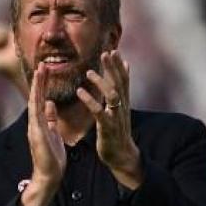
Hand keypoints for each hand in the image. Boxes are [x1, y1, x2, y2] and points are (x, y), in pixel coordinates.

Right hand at [21, 62, 65, 205]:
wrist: (48, 175)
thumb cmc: (52, 157)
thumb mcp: (53, 133)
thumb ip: (50, 118)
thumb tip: (50, 103)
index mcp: (40, 122)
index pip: (40, 98)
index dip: (42, 83)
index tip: (45, 68)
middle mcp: (35, 123)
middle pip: (36, 97)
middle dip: (39, 81)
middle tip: (42, 63)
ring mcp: (34, 128)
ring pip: (35, 103)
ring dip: (37, 88)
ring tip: (40, 72)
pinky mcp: (37, 135)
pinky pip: (37, 117)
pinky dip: (38, 105)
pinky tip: (40, 94)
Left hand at [76, 50, 142, 188]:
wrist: (121, 155)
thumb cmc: (117, 131)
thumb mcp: (120, 108)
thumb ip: (121, 89)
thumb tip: (125, 68)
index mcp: (123, 103)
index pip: (123, 80)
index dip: (119, 65)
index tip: (113, 50)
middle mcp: (122, 107)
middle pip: (120, 83)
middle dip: (113, 68)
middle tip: (106, 52)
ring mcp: (116, 117)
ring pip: (112, 95)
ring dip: (101, 82)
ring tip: (88, 72)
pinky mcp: (107, 127)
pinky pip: (99, 111)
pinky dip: (90, 100)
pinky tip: (80, 91)